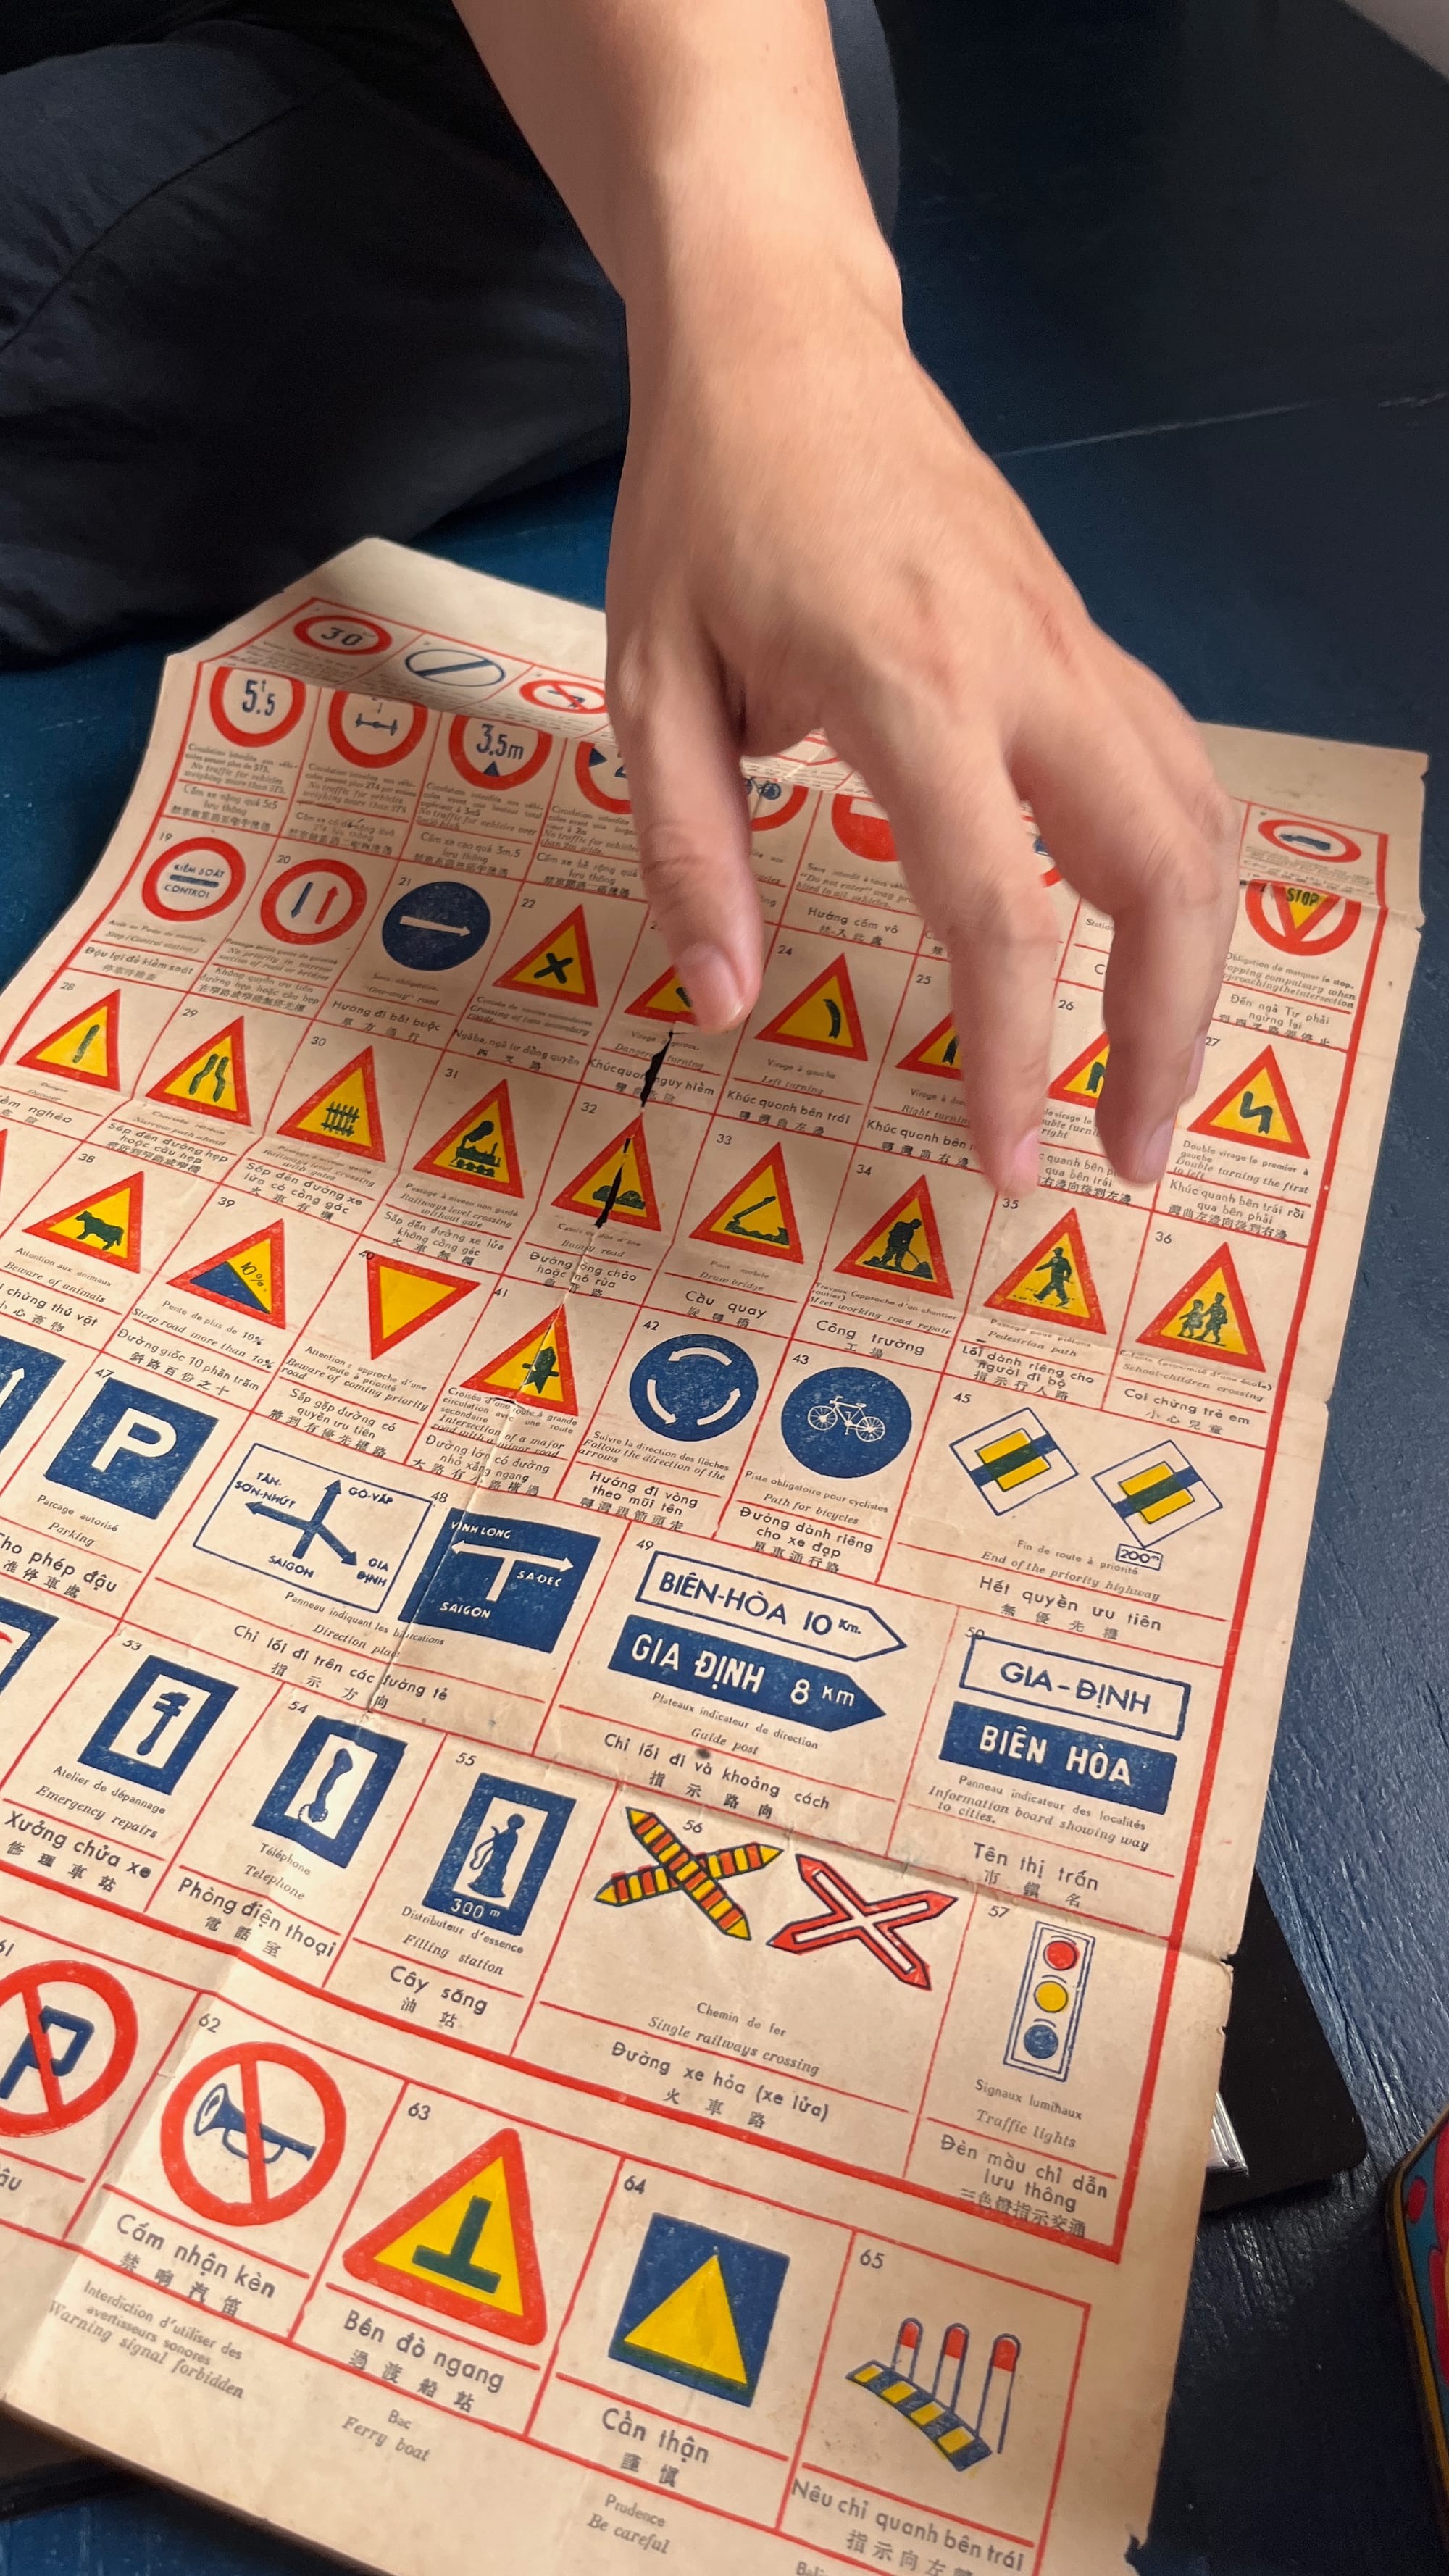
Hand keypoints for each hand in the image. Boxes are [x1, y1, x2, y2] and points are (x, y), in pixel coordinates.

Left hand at [605, 251, 1237, 1192]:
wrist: (785, 339)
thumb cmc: (705, 508)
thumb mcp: (646, 682)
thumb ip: (687, 851)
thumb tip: (724, 1004)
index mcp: (908, 683)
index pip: (996, 907)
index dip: (1011, 1054)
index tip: (1007, 1157)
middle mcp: (1023, 663)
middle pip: (1163, 869)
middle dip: (1164, 1031)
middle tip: (1126, 1148)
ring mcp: (1072, 641)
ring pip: (1198, 819)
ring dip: (1196, 962)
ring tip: (1149, 1077)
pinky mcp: (1083, 635)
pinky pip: (1175, 770)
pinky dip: (1183, 876)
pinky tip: (1146, 945)